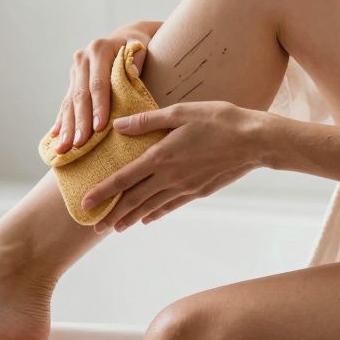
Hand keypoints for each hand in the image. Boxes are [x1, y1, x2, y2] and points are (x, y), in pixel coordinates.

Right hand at [50, 21, 161, 152]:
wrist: (125, 37)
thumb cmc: (139, 46)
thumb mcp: (142, 48)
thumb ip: (137, 60)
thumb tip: (132, 74)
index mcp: (99, 49)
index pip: (98, 83)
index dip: (98, 106)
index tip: (99, 128)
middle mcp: (83, 58)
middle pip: (81, 95)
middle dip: (80, 122)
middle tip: (79, 144)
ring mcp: (75, 69)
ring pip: (70, 101)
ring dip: (67, 127)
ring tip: (64, 149)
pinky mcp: (72, 79)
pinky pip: (66, 102)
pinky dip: (62, 121)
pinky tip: (56, 137)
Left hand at [80, 100, 269, 232]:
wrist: (254, 141)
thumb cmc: (218, 120)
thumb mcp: (180, 112)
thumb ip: (148, 121)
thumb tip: (118, 126)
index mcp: (161, 156)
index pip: (123, 179)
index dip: (102, 192)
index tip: (84, 204)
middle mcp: (170, 177)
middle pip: (133, 200)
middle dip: (112, 214)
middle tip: (93, 227)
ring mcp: (185, 187)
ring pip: (150, 207)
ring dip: (130, 218)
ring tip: (115, 227)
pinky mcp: (198, 191)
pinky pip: (170, 206)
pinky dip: (155, 214)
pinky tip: (146, 219)